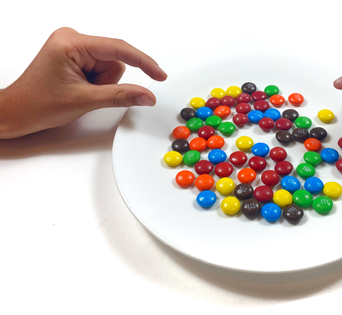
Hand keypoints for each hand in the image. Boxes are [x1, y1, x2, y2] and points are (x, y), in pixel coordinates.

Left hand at [0, 27, 166, 138]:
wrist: (18, 112)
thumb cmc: (38, 104)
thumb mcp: (85, 100)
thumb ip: (121, 96)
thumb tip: (147, 95)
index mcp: (71, 43)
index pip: (118, 49)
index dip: (143, 63)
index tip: (159, 74)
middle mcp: (72, 39)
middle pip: (114, 60)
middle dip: (107, 82)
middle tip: (88, 93)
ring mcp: (73, 47)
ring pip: (110, 67)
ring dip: (102, 84)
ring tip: (80, 92)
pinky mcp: (75, 56)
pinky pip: (101, 69)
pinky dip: (97, 83)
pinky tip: (79, 89)